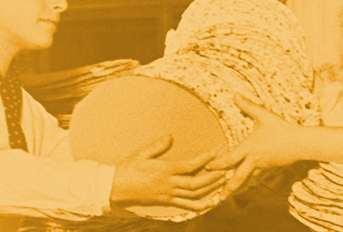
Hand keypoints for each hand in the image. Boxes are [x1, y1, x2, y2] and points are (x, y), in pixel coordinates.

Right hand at [110, 135, 226, 211]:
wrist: (115, 188)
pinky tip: (210, 202)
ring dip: (211, 190)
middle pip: (197, 184)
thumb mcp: (142, 154)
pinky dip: (200, 205)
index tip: (214, 153)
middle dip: (214, 177)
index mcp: (164, 171)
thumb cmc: (128, 169)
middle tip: (227, 170)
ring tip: (223, 183)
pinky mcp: (166, 202)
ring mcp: (168, 196)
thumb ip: (158, 146)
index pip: (189, 166)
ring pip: (194, 196)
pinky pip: (187, 206)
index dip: (204, 160)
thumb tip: (171, 136)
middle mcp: (168, 185)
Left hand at [206, 96, 304, 192]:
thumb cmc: (281, 128)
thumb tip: (235, 94)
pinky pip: (258, 180)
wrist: (300, 142)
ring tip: (228, 196)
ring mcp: (263, 168)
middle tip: (218, 197)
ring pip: (248, 182)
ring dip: (237, 189)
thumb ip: (248, 105)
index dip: (217, 165)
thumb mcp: (264, 115)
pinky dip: (250, 185)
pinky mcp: (271, 171)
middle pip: (238, 178)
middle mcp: (254, 161)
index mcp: (249, 148)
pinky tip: (246, 187)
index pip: (229, 159)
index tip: (206, 168)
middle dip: (227, 188)